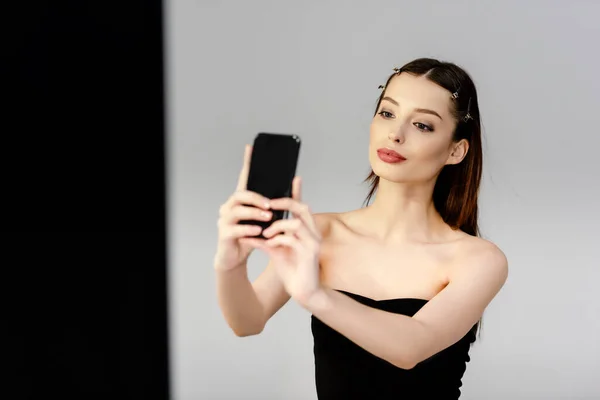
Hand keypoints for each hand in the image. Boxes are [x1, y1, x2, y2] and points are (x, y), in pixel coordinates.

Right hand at [213, 145, 272, 271]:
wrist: (236, 257)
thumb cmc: (252, 236)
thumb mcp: (267, 219)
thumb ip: (278, 203)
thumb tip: (295, 182)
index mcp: (241, 201)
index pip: (244, 178)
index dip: (247, 163)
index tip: (251, 147)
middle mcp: (229, 206)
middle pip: (240, 194)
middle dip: (256, 198)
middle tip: (270, 204)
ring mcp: (224, 219)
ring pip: (237, 210)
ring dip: (254, 213)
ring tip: (268, 217)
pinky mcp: (224, 233)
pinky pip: (236, 229)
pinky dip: (249, 230)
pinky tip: (259, 232)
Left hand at [244, 177, 323, 306]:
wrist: (304, 292)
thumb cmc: (292, 270)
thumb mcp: (276, 250)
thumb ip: (267, 238)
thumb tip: (250, 230)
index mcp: (307, 230)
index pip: (302, 206)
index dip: (297, 191)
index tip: (293, 179)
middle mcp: (313, 233)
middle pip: (302, 208)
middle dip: (284, 203)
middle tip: (268, 206)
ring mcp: (313, 243)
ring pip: (296, 223)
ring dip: (278, 226)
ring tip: (266, 234)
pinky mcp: (310, 254)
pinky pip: (292, 239)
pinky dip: (278, 239)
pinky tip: (269, 245)